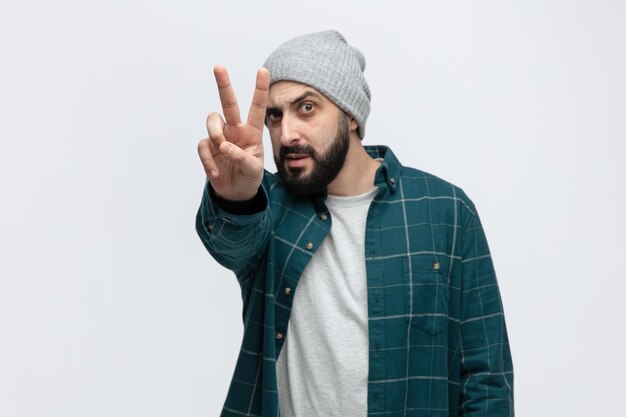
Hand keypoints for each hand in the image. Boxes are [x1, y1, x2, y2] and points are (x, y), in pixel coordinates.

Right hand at [198, 65, 268, 200]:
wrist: (236, 193)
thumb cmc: (249, 177)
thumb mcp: (253, 169)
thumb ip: (241, 157)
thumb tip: (223, 146)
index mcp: (252, 132)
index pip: (257, 107)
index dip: (260, 89)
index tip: (263, 69)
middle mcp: (235, 130)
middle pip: (228, 103)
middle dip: (223, 84)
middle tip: (219, 67)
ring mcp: (220, 137)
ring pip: (212, 121)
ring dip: (216, 135)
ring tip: (222, 151)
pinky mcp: (208, 148)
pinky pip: (203, 146)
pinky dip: (208, 161)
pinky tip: (216, 173)